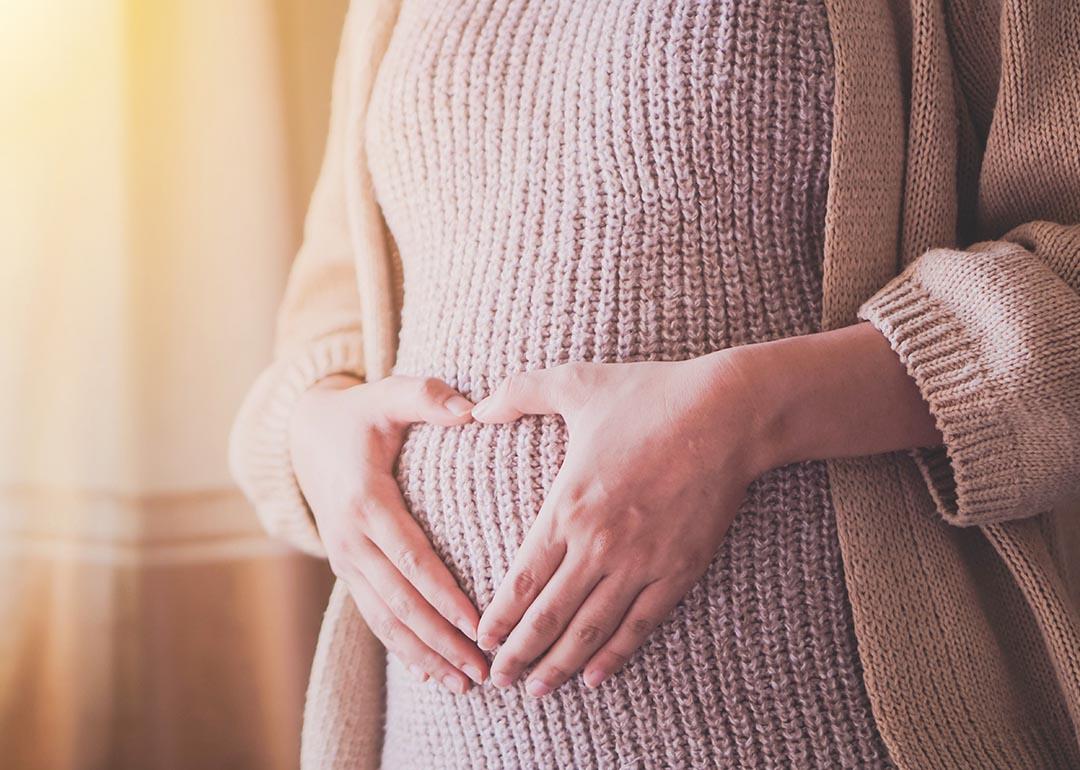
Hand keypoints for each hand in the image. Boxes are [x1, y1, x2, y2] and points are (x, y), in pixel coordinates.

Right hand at [290, 373, 488, 692]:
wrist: (303, 433)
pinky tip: (432, 672)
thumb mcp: (388, 393)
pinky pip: (374, 615)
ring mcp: (345, 559)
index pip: (411, 558)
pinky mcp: (347, 569)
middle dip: (442, 640)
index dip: (444, 595)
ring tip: (465, 683)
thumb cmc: (359, 413)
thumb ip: (428, 397)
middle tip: (484, 670)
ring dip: (424, 655)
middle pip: (401, 601)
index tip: (478, 624)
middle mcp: (351, 539)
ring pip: (386, 619)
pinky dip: (402, 647)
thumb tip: (474, 410)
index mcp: (366, 501)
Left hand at [470, 353, 764, 695]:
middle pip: (549, 616)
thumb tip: (474, 406)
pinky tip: (596, 676)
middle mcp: (599, 544)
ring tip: (537, 689)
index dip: (499, 617)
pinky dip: (616, 654)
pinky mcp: (679, 569)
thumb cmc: (649, 395)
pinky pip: (641, 624)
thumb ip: (519, 393)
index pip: (522, 580)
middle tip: (497, 680)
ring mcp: (642, 562)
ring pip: (591, 629)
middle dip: (519, 653)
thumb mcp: (575, 382)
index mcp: (568, 506)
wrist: (727, 413)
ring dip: (560, 664)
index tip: (482, 639)